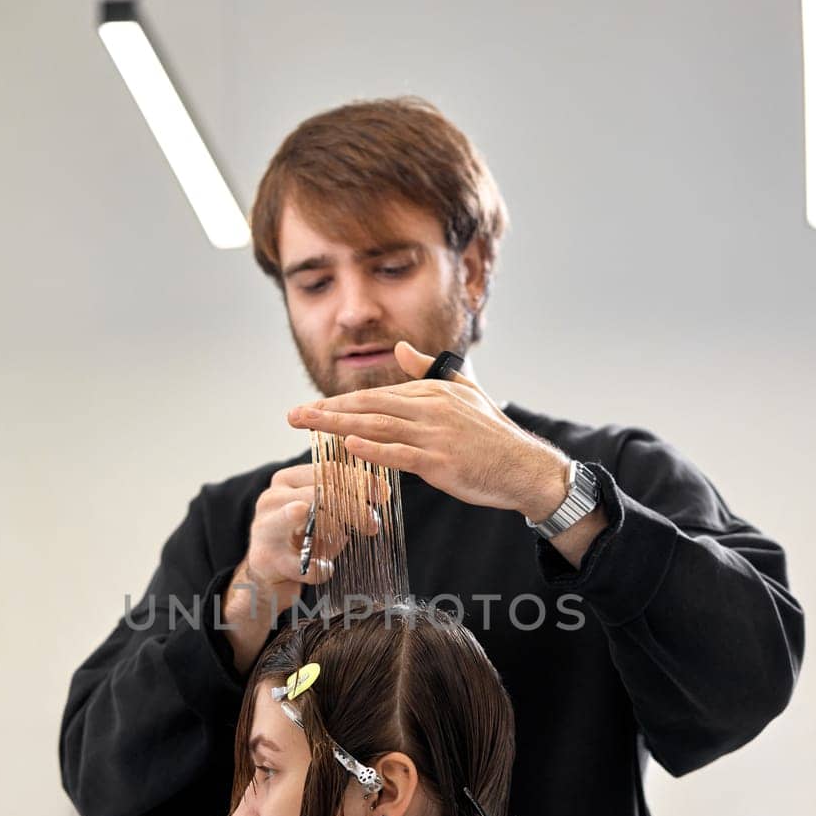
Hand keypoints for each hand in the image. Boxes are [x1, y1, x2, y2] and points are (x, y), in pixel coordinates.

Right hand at [234, 463, 388, 619]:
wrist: (266, 574)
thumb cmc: (300, 539)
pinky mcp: (265, 558)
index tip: (383, 493)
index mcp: (287, 480)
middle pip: (319, 490)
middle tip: (373, 524)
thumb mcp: (321, 514)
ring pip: (304, 513)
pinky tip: (326, 569)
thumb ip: (345, 500)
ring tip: (347, 538)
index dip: (358, 480)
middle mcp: (272, 497)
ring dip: (334, 528)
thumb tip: (382, 491)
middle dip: (353, 506)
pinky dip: (320, 568)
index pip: (326, 470)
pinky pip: (303, 563)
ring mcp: (264, 527)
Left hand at [287, 341, 569, 518]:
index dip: (340, 402)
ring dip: (338, 426)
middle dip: (327, 410)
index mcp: (432, 392)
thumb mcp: (464, 392)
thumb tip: (400, 348)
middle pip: (368, 406)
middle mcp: (430, 408)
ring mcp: (434, 435)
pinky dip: (372, 449)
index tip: (312, 408)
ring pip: (376, 428)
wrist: (523, 467)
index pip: (377, 395)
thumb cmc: (492, 434)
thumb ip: (428, 370)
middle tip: (292, 416)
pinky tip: (347, 446)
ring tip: (307, 428)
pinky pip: (399, 454)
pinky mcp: (440, 462)